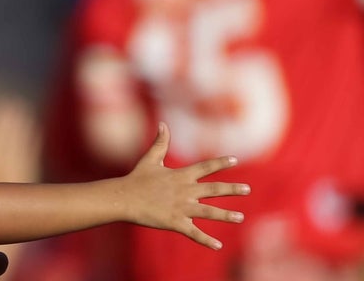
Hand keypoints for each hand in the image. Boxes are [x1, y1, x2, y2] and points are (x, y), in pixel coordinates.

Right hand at [120, 123, 248, 248]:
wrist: (123, 198)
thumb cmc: (136, 178)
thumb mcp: (150, 159)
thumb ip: (160, 143)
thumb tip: (162, 124)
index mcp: (181, 176)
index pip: (205, 167)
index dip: (220, 163)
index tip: (235, 159)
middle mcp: (185, 191)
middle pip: (214, 189)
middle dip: (232, 189)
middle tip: (247, 189)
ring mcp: (181, 208)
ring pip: (209, 212)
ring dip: (226, 215)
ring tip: (240, 217)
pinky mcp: (175, 222)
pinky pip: (194, 233)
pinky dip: (206, 240)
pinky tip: (218, 246)